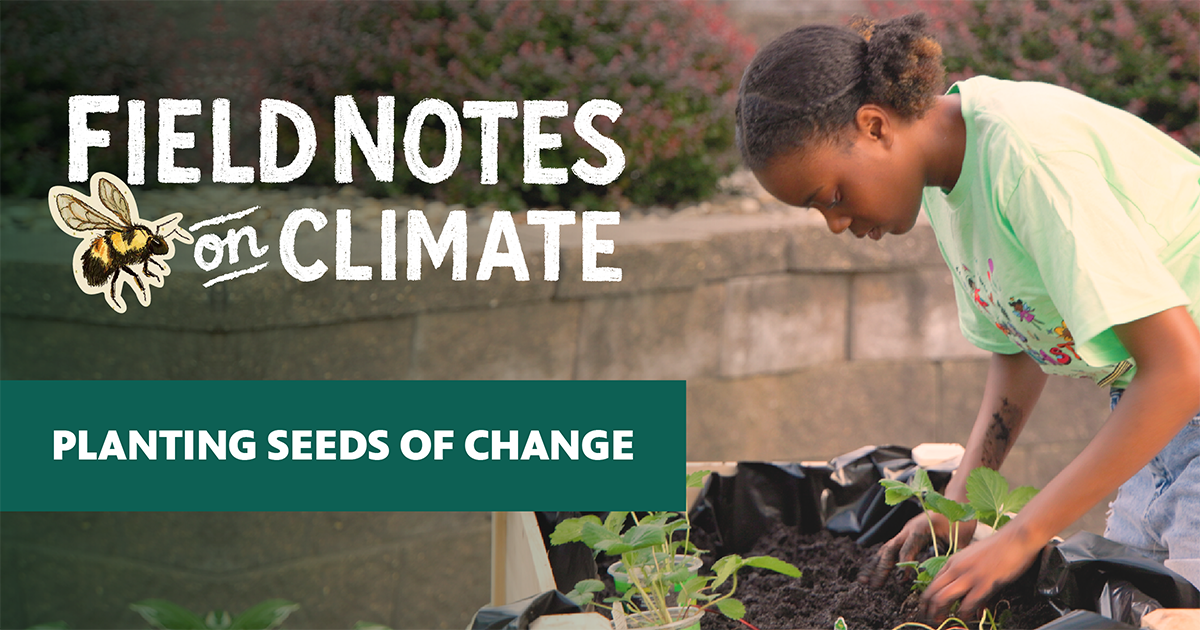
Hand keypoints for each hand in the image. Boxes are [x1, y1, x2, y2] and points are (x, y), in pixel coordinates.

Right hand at [858, 512, 974, 587]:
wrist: (957, 501)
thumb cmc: (961, 520)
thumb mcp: (960, 539)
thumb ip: (950, 557)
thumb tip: (943, 577)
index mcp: (920, 528)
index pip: (907, 549)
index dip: (903, 565)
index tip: (902, 581)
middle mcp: (908, 529)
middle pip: (889, 549)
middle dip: (880, 569)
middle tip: (872, 585)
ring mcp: (905, 531)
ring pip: (885, 549)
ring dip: (874, 566)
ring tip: (864, 581)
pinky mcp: (906, 535)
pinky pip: (889, 549)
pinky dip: (881, 561)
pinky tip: (874, 572)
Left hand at [918, 526, 1041, 620]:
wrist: (1016, 538)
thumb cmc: (998, 548)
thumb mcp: (974, 558)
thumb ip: (966, 575)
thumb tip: (967, 598)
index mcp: (953, 562)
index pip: (932, 583)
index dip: (928, 600)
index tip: (929, 610)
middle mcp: (956, 568)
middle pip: (932, 592)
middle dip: (929, 610)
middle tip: (932, 620)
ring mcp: (969, 576)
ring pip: (942, 599)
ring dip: (940, 614)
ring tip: (943, 622)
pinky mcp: (983, 584)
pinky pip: (967, 604)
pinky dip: (964, 615)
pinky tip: (966, 619)